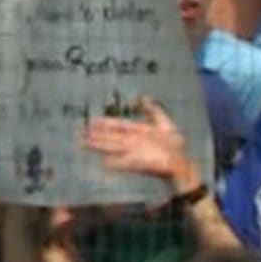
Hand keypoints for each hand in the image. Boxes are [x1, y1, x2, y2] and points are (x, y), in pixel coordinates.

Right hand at [82, 99, 197, 191]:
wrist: (180, 161)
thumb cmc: (173, 145)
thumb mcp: (164, 123)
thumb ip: (153, 111)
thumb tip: (143, 98)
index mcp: (137, 131)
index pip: (118, 126)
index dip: (105, 123)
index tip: (92, 122)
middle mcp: (132, 142)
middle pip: (111, 138)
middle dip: (96, 135)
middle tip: (80, 134)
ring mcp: (134, 153)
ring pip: (112, 148)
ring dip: (99, 146)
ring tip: (84, 143)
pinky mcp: (138, 164)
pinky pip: (124, 163)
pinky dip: (115, 163)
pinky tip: (103, 163)